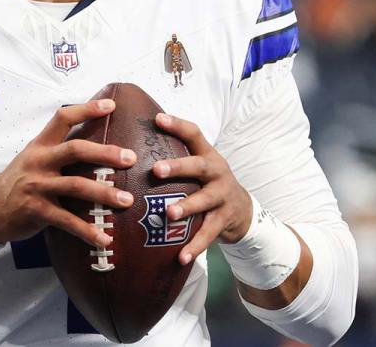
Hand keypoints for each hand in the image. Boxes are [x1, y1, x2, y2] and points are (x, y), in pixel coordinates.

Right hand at [0, 99, 136, 246]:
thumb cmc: (19, 181)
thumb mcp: (33, 158)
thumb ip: (57, 149)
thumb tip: (96, 144)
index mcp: (40, 145)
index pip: (63, 118)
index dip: (87, 109)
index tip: (112, 105)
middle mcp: (39, 162)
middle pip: (75, 150)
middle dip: (105, 153)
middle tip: (130, 158)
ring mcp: (37, 186)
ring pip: (76, 186)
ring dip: (104, 194)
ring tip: (127, 200)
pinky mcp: (37, 211)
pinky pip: (67, 221)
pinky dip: (87, 231)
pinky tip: (105, 239)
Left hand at [152, 112, 252, 264]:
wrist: (243, 210)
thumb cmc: (207, 184)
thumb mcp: (199, 167)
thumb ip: (176, 157)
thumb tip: (132, 146)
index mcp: (208, 155)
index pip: (194, 134)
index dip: (177, 125)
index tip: (157, 119)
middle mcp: (217, 172)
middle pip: (199, 166)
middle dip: (178, 167)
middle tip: (156, 170)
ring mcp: (222, 197)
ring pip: (205, 201)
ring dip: (187, 207)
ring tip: (170, 214)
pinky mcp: (224, 220)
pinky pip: (208, 234)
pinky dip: (195, 246)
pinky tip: (181, 257)